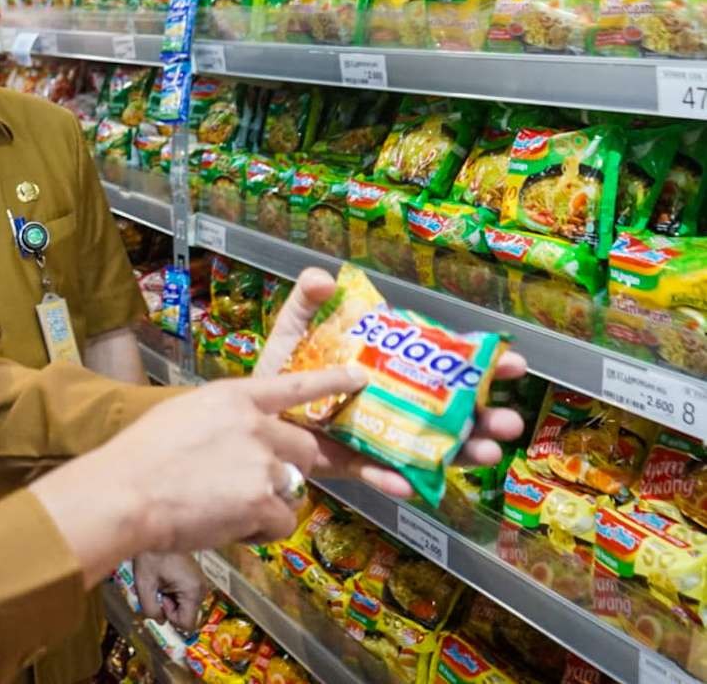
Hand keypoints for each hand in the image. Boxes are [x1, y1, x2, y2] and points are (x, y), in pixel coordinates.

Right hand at [31, 364, 366, 585]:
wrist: (125, 492)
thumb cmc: (138, 460)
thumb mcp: (180, 417)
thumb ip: (220, 423)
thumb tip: (236, 444)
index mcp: (232, 397)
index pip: (292, 385)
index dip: (330, 381)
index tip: (358, 377)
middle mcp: (255, 424)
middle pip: (303, 448)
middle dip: (288, 469)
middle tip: (254, 486)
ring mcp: (262, 462)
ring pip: (291, 490)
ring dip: (266, 504)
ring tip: (221, 507)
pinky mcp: (262, 500)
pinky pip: (279, 523)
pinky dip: (257, 531)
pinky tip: (223, 524)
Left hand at [134, 551, 207, 632]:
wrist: (156, 531)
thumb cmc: (151, 555)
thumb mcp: (145, 585)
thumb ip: (151, 609)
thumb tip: (160, 621)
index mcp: (193, 591)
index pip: (187, 624)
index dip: (170, 617)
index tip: (161, 600)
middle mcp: (202, 589)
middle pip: (186, 615)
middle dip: (169, 607)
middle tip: (159, 588)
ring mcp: (200, 583)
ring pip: (185, 607)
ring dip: (170, 600)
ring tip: (161, 581)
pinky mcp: (195, 579)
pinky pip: (185, 597)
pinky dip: (173, 593)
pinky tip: (166, 578)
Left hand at [255, 268, 529, 498]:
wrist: (249, 408)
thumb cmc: (284, 363)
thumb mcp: (297, 324)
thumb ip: (310, 298)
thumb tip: (323, 278)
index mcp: (392, 367)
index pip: (446, 365)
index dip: (482, 364)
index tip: (513, 362)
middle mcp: (394, 403)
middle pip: (450, 412)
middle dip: (487, 418)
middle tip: (510, 420)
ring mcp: (376, 436)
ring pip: (427, 448)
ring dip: (459, 454)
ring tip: (485, 454)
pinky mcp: (346, 461)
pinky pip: (374, 473)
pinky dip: (392, 480)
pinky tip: (408, 483)